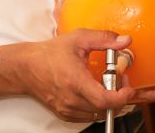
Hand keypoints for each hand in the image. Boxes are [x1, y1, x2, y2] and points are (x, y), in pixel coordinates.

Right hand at [18, 30, 135, 122]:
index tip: (128, 87)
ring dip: (109, 102)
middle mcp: (71, 99)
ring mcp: (67, 109)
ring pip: (98, 114)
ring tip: (107, 84)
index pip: (104, 99)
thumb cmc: (50, 53)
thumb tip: (125, 41)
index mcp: (75, 81)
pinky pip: (88, 116)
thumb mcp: (79, 39)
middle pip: (105, 109)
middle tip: (119, 80)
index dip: (122, 97)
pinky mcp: (65, 114)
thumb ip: (104, 39)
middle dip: (119, 96)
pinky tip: (95, 91)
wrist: (26, 67)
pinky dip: (97, 106)